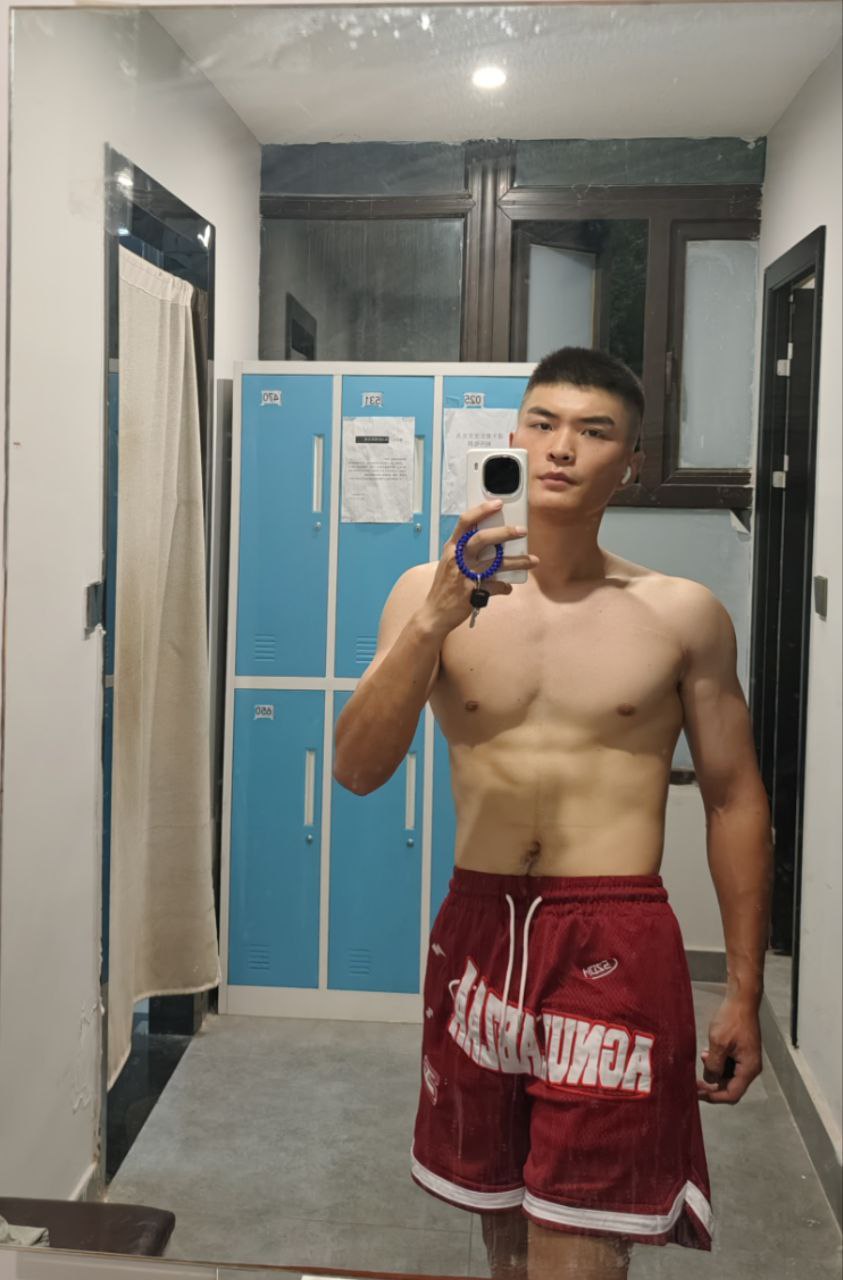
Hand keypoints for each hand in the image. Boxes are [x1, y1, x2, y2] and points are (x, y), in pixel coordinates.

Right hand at [418, 500, 538, 635]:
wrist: (435, 613)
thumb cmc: (445, 585)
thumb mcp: (449, 562)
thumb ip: (466, 550)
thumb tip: (492, 539)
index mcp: (452, 548)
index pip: (465, 522)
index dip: (482, 510)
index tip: (498, 503)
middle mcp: (457, 559)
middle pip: (482, 539)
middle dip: (504, 533)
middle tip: (521, 531)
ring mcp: (465, 575)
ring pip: (496, 564)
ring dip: (518, 561)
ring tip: (533, 560)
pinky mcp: (473, 592)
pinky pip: (496, 586)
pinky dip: (505, 586)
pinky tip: (509, 586)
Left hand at [697, 996, 761, 1104]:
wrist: (741, 1000)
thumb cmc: (732, 1019)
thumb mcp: (718, 1043)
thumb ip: (713, 1065)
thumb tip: (710, 1080)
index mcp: (749, 1068)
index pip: (732, 1093)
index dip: (714, 1097)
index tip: (699, 1094)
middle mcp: (751, 1067)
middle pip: (731, 1086)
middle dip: (712, 1085)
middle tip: (695, 1082)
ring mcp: (747, 1059)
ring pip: (729, 1075)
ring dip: (714, 1072)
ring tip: (702, 1059)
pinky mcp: (743, 1051)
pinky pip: (730, 1065)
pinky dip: (718, 1062)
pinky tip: (708, 1053)